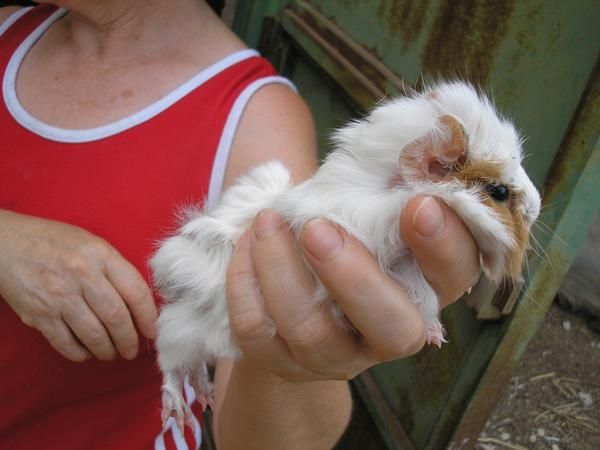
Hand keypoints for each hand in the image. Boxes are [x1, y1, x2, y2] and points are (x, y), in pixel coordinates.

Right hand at [0, 211, 156, 361]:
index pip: (136, 290)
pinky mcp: (38, 314)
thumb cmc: (54, 242)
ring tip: (112, 354)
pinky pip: (65, 343)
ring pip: (93, 334)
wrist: (6, 243)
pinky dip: (80, 353)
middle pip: (116, 317)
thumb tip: (140, 302)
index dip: (148, 316)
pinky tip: (86, 352)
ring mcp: (59, 296)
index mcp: (101, 255)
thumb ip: (114, 269)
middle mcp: (82, 275)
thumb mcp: (91, 244)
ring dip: (107, 350)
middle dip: (129, 340)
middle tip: (132, 349)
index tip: (152, 330)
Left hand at [225, 196, 479, 380]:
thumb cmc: (345, 239)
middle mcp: (387, 333)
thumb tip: (395, 137)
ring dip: (283, 271)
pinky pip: (257, 331)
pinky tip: (246, 244)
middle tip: (318, 229)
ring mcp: (335, 355)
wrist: (299, 301)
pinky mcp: (283, 361)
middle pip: (392, 327)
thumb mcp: (369, 212)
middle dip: (355, 277)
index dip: (444, 244)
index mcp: (424, 288)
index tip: (418, 202)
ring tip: (267, 221)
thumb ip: (384, 188)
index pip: (455, 276)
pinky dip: (245, 283)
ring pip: (312, 332)